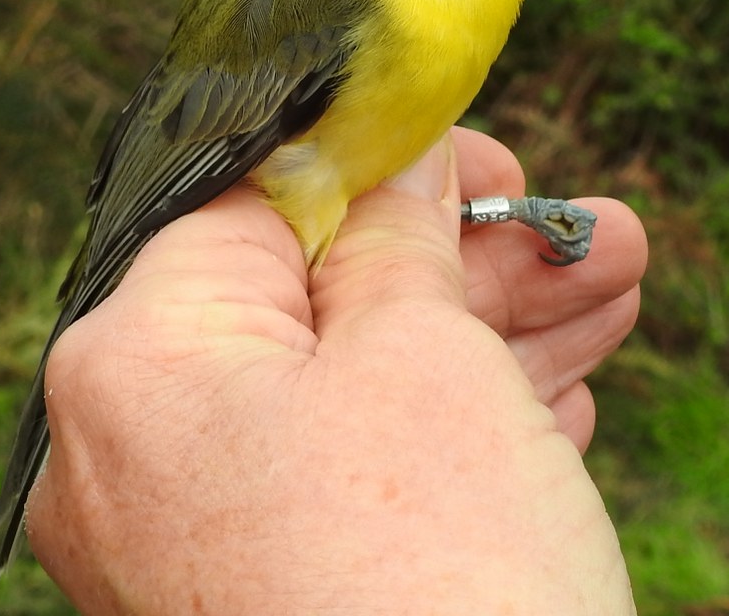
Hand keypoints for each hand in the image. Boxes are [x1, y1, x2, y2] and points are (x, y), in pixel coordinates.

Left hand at [25, 128, 644, 614]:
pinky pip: (337, 484)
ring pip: (339, 395)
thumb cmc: (430, 574)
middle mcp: (124, 448)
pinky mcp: (244, 597)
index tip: (471, 157)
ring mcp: (179, 539)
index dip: (372, 167)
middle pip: (306, 304)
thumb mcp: (427, 362)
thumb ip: (399, 241)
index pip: (245, 211)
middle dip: (457, 262)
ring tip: (605, 294)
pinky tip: (550, 395)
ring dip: (477, 340)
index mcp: (127, 359)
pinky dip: (441, 435)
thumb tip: (399, 169)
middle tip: (571, 230)